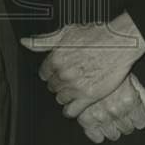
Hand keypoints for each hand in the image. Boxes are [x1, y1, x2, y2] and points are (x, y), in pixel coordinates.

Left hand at [20, 12, 144, 117]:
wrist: (120, 42)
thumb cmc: (95, 35)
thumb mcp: (66, 33)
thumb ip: (43, 41)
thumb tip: (25, 42)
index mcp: (56, 58)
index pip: (44, 73)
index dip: (51, 72)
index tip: (58, 71)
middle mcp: (63, 73)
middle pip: (52, 87)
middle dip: (58, 83)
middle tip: (69, 78)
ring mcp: (75, 86)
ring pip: (60, 99)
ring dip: (65, 95)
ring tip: (75, 89)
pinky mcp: (89, 96)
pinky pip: (72, 111)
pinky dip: (71, 110)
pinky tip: (75, 105)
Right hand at [77, 74, 144, 143]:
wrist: (85, 58)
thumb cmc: (110, 67)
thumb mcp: (132, 79)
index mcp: (128, 100)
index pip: (140, 122)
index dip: (137, 115)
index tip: (131, 108)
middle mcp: (115, 110)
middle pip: (127, 129)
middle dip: (125, 121)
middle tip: (118, 109)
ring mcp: (98, 115)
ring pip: (112, 134)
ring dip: (111, 127)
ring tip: (107, 115)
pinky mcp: (84, 117)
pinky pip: (94, 135)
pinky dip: (96, 133)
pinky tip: (98, 125)